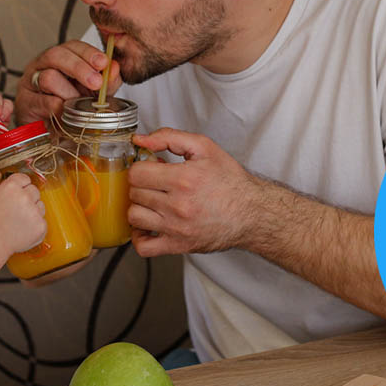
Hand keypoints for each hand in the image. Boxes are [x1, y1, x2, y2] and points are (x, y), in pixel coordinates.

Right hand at [0, 169, 46, 256]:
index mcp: (11, 186)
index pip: (25, 178)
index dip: (19, 186)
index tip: (14, 194)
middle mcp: (25, 197)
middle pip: (34, 190)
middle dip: (26, 197)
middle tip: (13, 208)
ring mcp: (34, 212)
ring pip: (40, 205)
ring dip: (32, 210)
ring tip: (17, 219)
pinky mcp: (40, 226)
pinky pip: (43, 220)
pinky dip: (35, 224)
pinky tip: (22, 227)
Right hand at [15, 40, 121, 124]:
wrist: (48, 132)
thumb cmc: (69, 108)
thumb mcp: (93, 93)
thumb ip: (106, 82)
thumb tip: (114, 69)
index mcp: (61, 59)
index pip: (73, 46)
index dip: (89, 53)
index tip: (104, 63)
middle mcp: (42, 65)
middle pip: (57, 55)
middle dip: (79, 68)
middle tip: (96, 83)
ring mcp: (30, 82)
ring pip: (48, 77)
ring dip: (68, 92)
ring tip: (78, 104)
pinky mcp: (24, 101)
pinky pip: (40, 100)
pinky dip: (56, 106)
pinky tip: (64, 112)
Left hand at [127, 128, 259, 256]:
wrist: (251, 213)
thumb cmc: (229, 181)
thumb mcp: (204, 147)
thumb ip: (169, 137)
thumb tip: (140, 141)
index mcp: (183, 179)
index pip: (137, 173)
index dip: (142, 167)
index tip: (152, 169)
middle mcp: (178, 205)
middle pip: (135, 193)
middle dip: (143, 185)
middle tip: (157, 183)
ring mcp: (176, 228)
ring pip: (134, 217)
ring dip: (139, 207)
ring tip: (152, 202)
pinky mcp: (178, 245)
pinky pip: (144, 247)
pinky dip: (139, 237)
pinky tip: (149, 226)